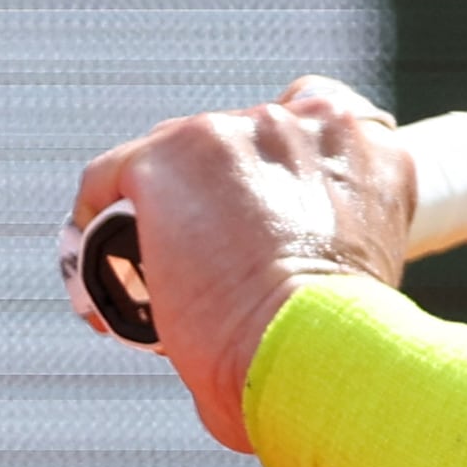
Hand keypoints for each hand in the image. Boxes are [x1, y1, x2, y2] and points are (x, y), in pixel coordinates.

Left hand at [70, 77, 415, 453]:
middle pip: (236, 135)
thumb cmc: (347, 343)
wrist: (319, 352)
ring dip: (166, 202)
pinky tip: (101, 261)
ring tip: (158, 269)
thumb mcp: (368, 265)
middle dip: (219, 187)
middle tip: (208, 255)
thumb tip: (281, 276)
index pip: (314, 114)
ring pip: (175, 154)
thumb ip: (332, 232)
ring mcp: (233, 133)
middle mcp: (305, 123)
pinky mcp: (167, 159)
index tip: (268, 204)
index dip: (282, 161)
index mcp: (368, 146)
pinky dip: (98, 214)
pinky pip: (109, 177)